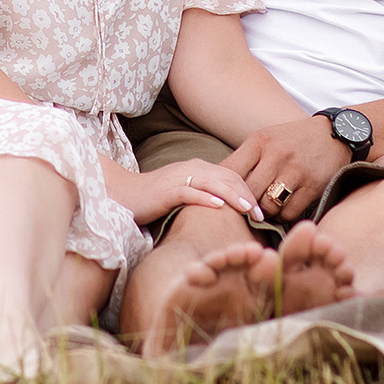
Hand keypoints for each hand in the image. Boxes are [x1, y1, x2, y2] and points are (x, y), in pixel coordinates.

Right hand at [105, 158, 261, 224]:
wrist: (121, 194)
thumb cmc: (154, 198)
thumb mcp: (185, 193)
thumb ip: (205, 195)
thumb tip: (230, 212)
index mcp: (198, 168)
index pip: (232, 175)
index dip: (249, 190)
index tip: (262, 210)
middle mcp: (191, 168)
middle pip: (227, 177)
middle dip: (247, 194)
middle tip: (262, 214)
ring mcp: (178, 178)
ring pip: (212, 182)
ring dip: (232, 196)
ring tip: (248, 209)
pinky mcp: (165, 190)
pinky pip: (188, 191)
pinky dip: (204, 197)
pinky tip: (217, 206)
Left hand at [221, 114, 349, 220]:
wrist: (335, 134)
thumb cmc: (293, 140)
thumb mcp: (266, 140)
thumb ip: (244, 160)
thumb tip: (217, 185)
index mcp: (260, 141)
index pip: (229, 171)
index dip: (223, 189)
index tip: (222, 198)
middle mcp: (276, 155)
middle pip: (247, 193)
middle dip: (244, 205)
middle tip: (244, 210)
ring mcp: (295, 171)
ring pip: (267, 206)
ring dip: (264, 212)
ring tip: (265, 208)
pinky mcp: (312, 186)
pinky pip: (289, 213)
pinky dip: (284, 215)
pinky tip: (284, 207)